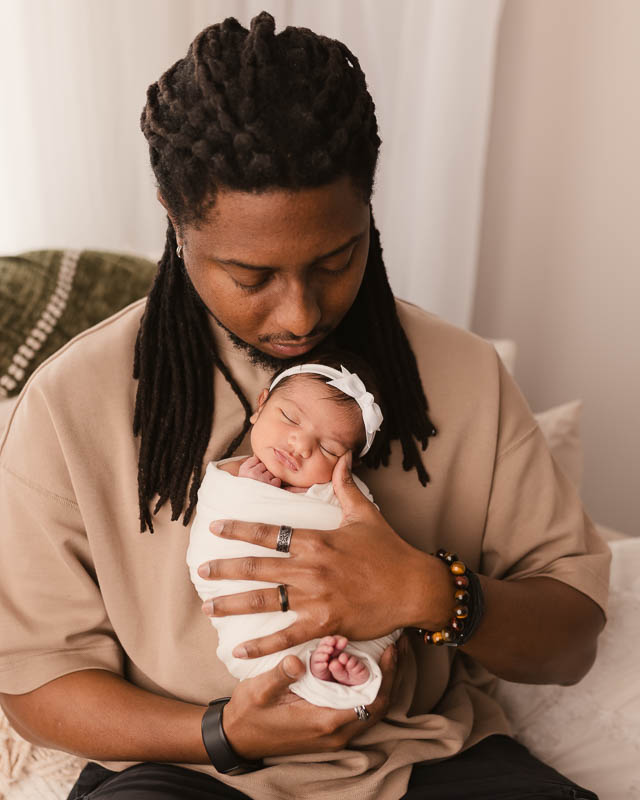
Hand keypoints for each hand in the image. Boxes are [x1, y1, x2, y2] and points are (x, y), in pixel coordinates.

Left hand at [198, 453, 452, 658]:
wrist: (414, 587)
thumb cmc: (388, 550)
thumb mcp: (365, 513)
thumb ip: (346, 486)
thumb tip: (343, 456)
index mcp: (316, 540)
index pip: (269, 532)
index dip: (239, 529)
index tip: (215, 528)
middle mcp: (310, 568)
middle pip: (258, 567)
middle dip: (226, 569)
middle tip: (201, 570)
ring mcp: (316, 598)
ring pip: (265, 601)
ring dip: (233, 604)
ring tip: (208, 606)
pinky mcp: (325, 623)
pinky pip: (286, 636)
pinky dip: (262, 645)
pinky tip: (239, 649)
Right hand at [222, 645, 397, 758]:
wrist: (237, 738)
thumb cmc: (248, 714)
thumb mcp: (259, 691)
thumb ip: (281, 675)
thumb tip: (297, 660)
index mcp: (324, 722)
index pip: (371, 701)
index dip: (386, 675)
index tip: (390, 648)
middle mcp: (335, 733)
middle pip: (379, 705)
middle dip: (390, 674)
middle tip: (396, 644)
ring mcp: (334, 733)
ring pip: (370, 708)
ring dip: (380, 681)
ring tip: (386, 651)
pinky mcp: (329, 729)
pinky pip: (358, 709)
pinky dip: (366, 688)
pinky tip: (363, 666)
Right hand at [238, 455, 280, 486]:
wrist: (244, 506)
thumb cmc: (245, 489)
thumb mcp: (243, 474)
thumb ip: (251, 464)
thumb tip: (259, 453)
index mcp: (244, 468)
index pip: (257, 458)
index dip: (258, 466)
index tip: (253, 474)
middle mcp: (252, 473)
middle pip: (266, 465)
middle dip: (264, 472)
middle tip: (258, 482)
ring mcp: (262, 479)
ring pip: (272, 472)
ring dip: (270, 479)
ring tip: (262, 487)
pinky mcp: (270, 486)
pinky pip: (277, 480)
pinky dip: (274, 485)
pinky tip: (267, 490)